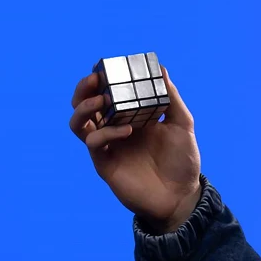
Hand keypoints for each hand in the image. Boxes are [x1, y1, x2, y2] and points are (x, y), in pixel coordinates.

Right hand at [68, 65, 203, 232]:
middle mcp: (114, 128)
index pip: (107, 92)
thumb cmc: (182, 161)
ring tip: (101, 100)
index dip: (101, 78)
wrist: (181, 196)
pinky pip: (94, 143)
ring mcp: (108, 146)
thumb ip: (171, 98)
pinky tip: (127, 130)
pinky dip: (106, 132)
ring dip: (84, 107)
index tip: (103, 65)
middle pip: (84, 104)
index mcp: (130, 115)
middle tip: (94, 79)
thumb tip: (161, 69)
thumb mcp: (182, 124)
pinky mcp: (104, 163)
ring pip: (79, 123)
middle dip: (83, 89)